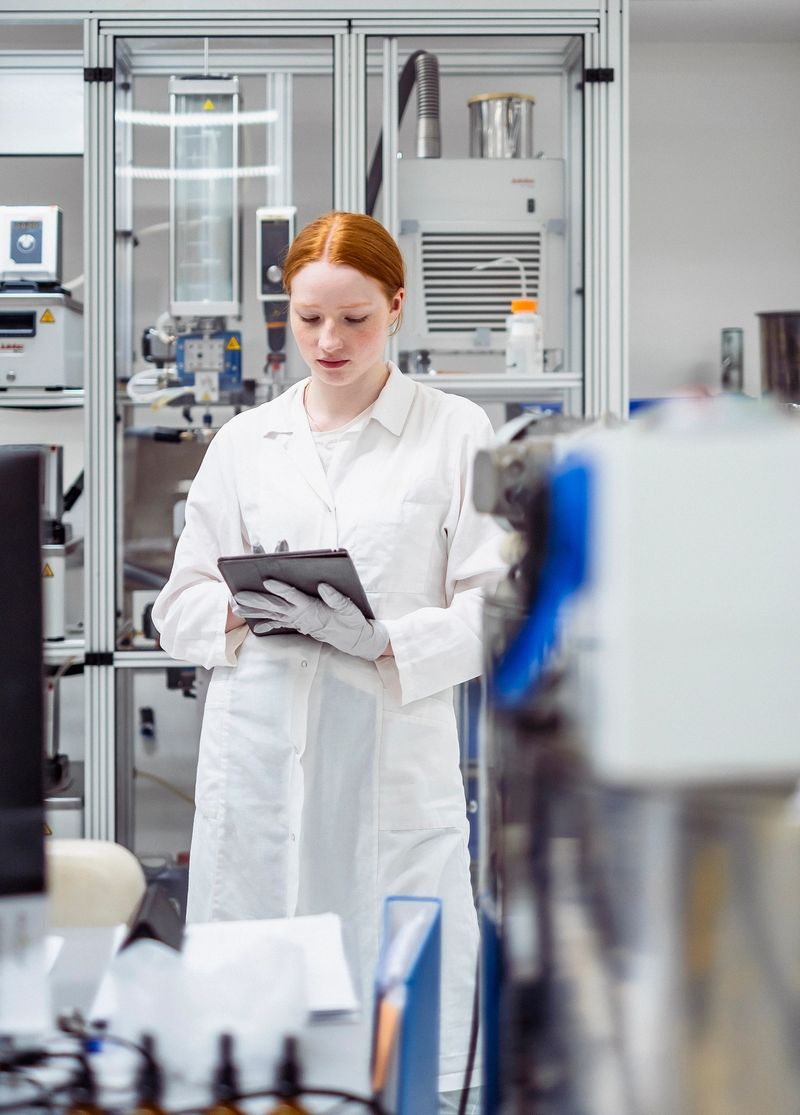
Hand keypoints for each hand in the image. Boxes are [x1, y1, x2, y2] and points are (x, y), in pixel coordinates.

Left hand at [233, 580, 388, 660]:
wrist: (354, 639)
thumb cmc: (351, 621)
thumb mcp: (348, 608)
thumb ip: (335, 598)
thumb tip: (323, 586)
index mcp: (312, 609)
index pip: (293, 597)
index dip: (280, 589)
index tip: (267, 580)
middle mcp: (301, 616)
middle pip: (274, 607)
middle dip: (255, 601)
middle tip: (237, 596)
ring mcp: (298, 622)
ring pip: (272, 615)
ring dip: (253, 612)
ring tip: (236, 608)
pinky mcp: (299, 625)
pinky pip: (279, 624)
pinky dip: (266, 624)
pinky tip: (255, 627)